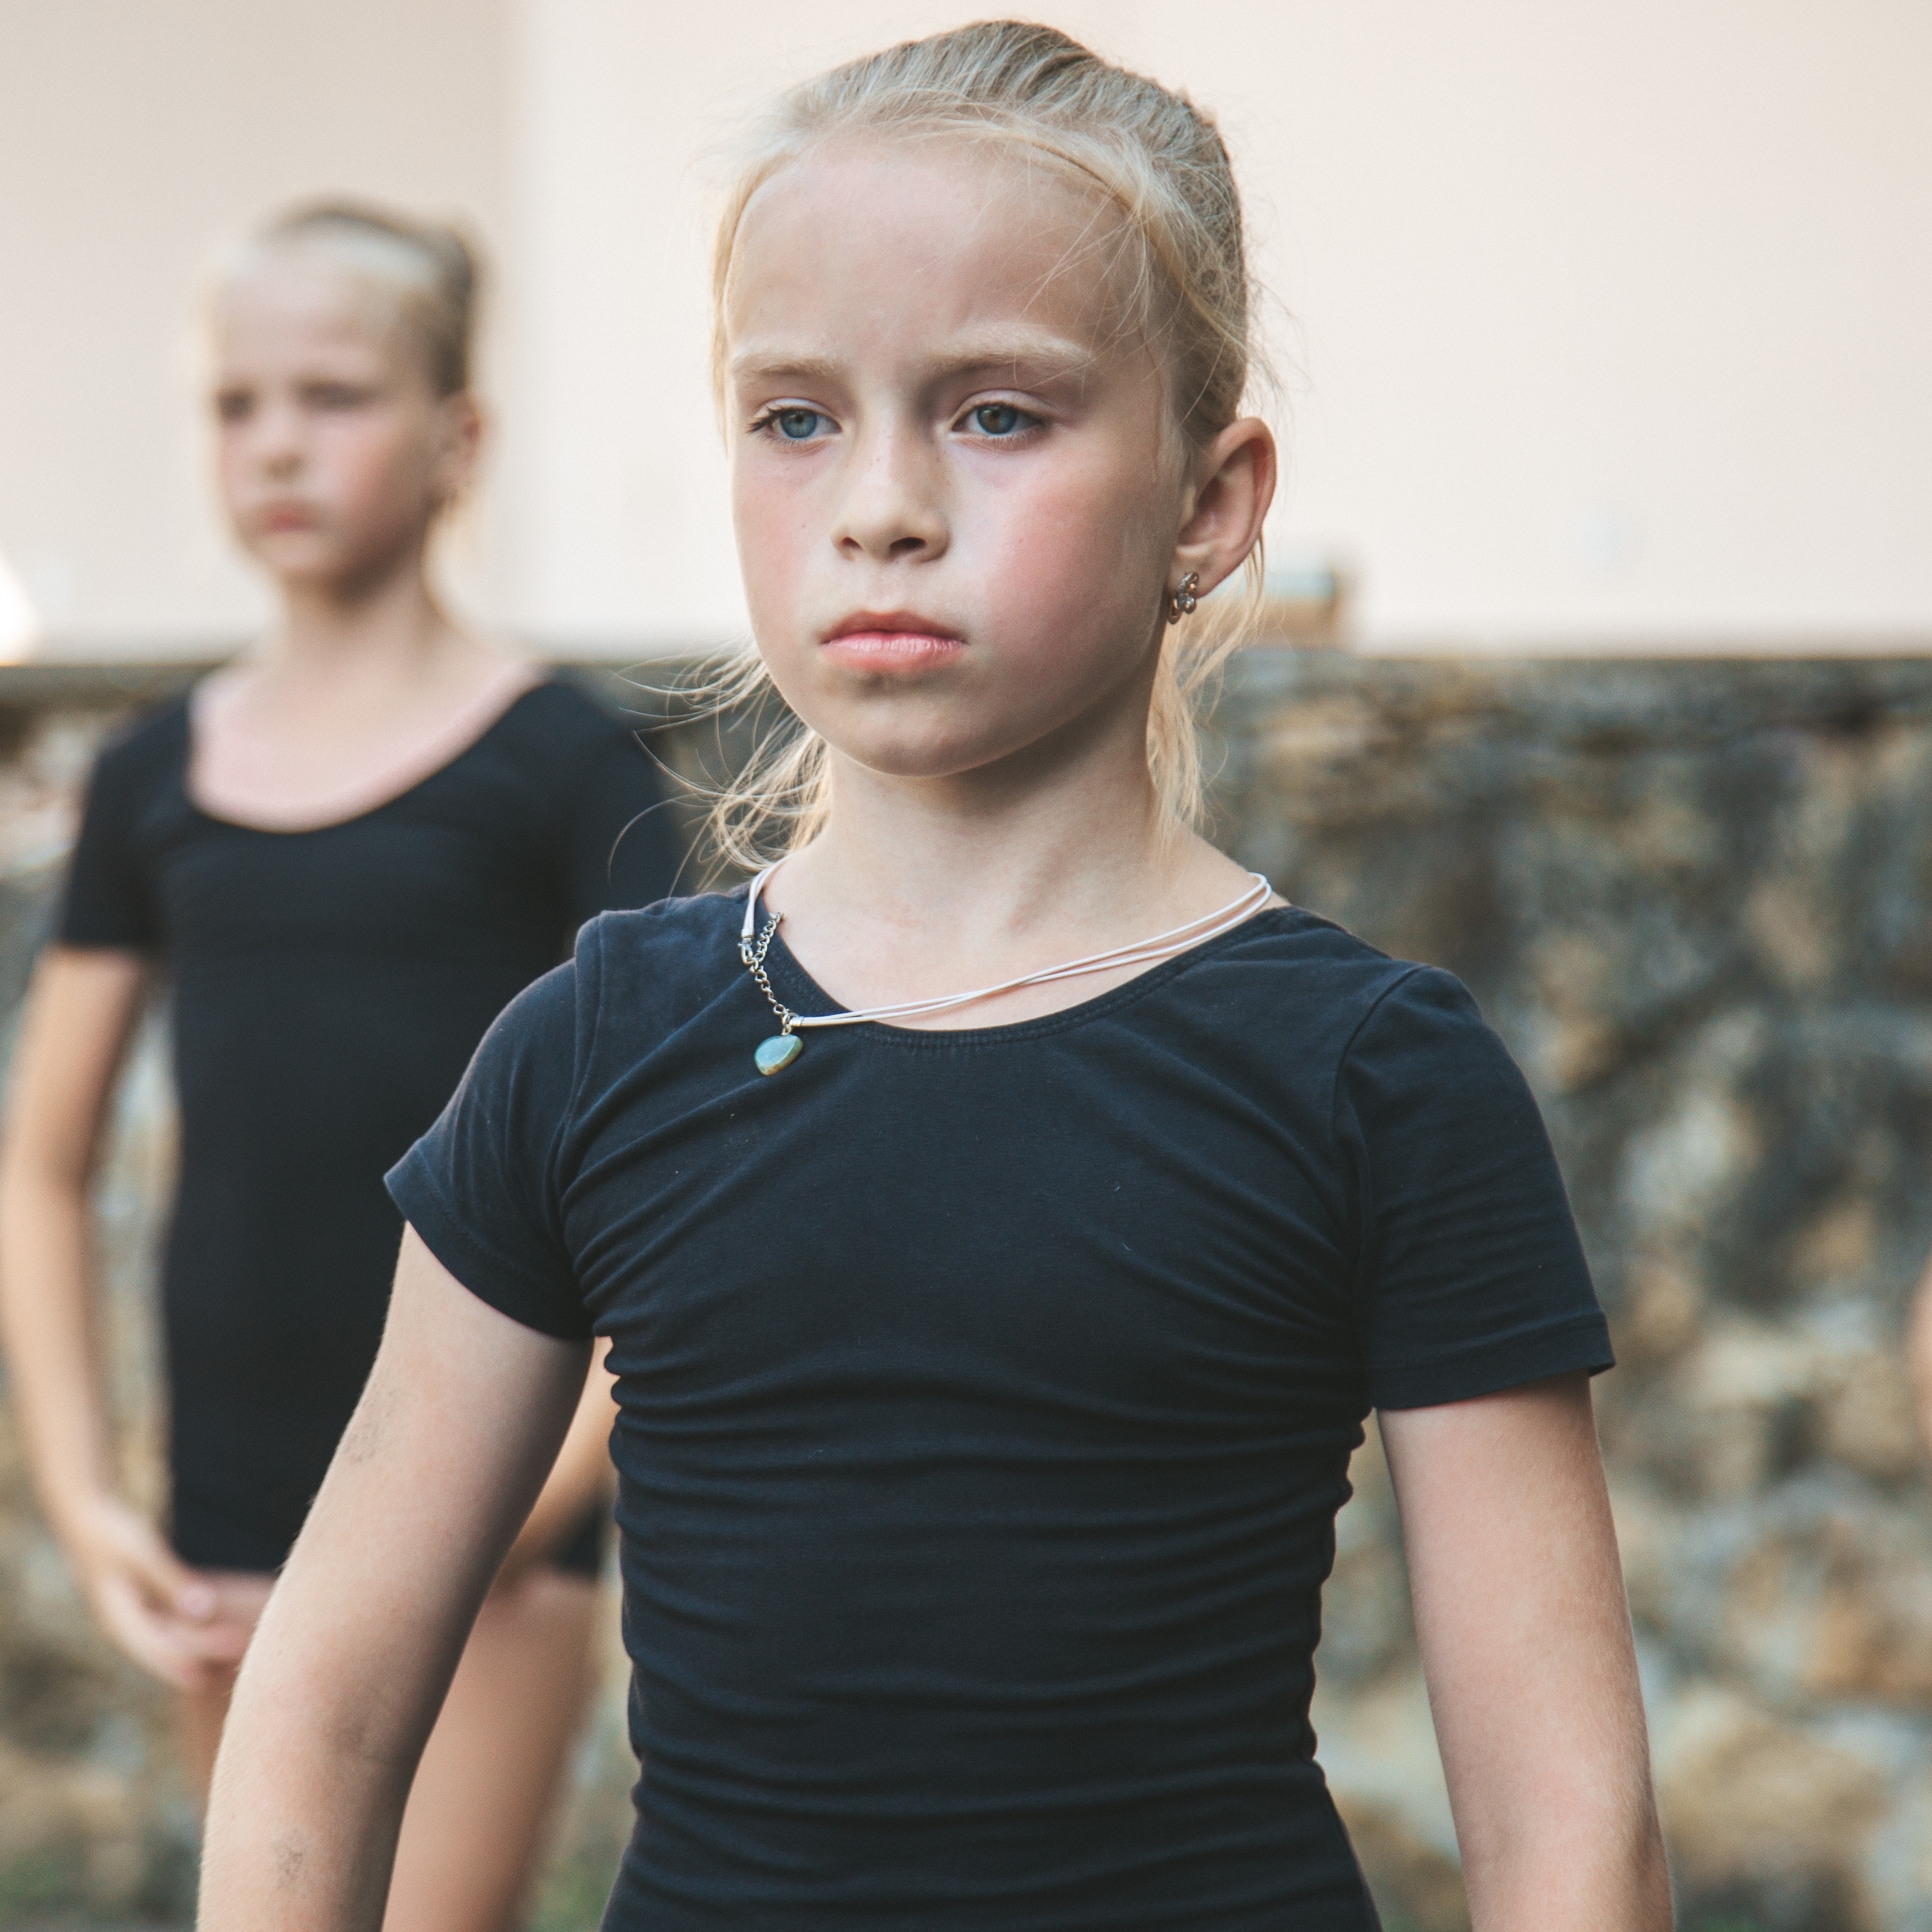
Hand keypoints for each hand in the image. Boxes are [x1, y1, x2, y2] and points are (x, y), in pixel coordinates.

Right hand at [60, 1493, 256, 1688]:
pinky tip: (213, 1623)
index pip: (154, 1650)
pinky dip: (189, 1622)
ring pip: (167, 1634)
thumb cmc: (109, 1534)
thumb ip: (171, 1582)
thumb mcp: (141, 1555)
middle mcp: (122, 1623)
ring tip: (233, 1644)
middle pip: (165, 1645)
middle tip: (239, 1651)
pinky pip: (167, 1618)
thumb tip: (202, 1612)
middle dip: (199, 1652)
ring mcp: (130, 1612)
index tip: (209, 1677)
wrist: (83, 1517)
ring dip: (197, 1640)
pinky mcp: (140, 1599)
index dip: (182, 1664)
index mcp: (116, 1619)